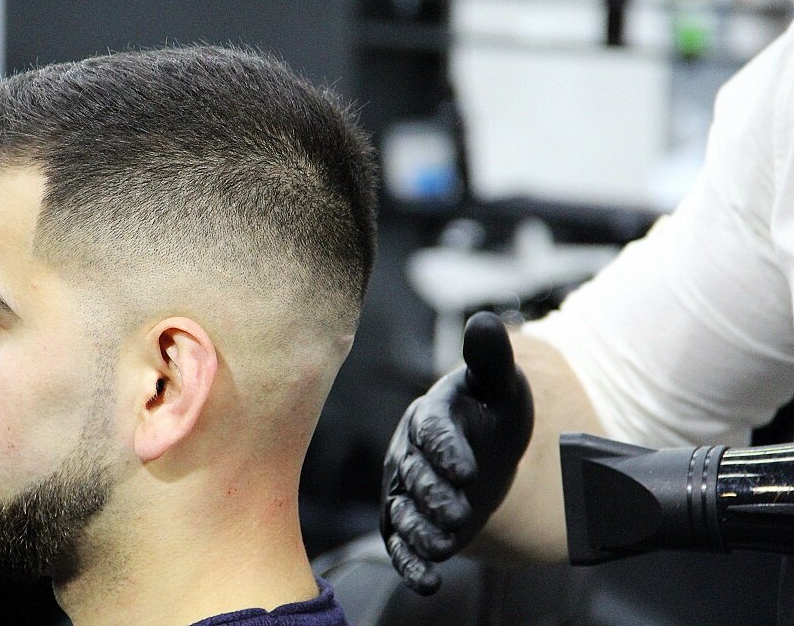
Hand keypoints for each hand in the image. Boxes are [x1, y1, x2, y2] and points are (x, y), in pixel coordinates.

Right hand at [380, 311, 533, 592]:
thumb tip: (486, 318)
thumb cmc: (490, 410)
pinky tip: (428, 581)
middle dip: (434, 495)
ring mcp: (406, 490)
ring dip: (421, 531)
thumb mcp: (499, 383)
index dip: (445, 448)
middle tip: (459, 513)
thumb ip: (491, 356)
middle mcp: (409, 453)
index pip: (431, 430)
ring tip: (445, 546)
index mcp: (430, 416)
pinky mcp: (408, 521)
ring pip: (404, 512)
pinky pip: (401, 543)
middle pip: (414, 475)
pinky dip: (410, 563)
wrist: (484, 447)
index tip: (466, 468)